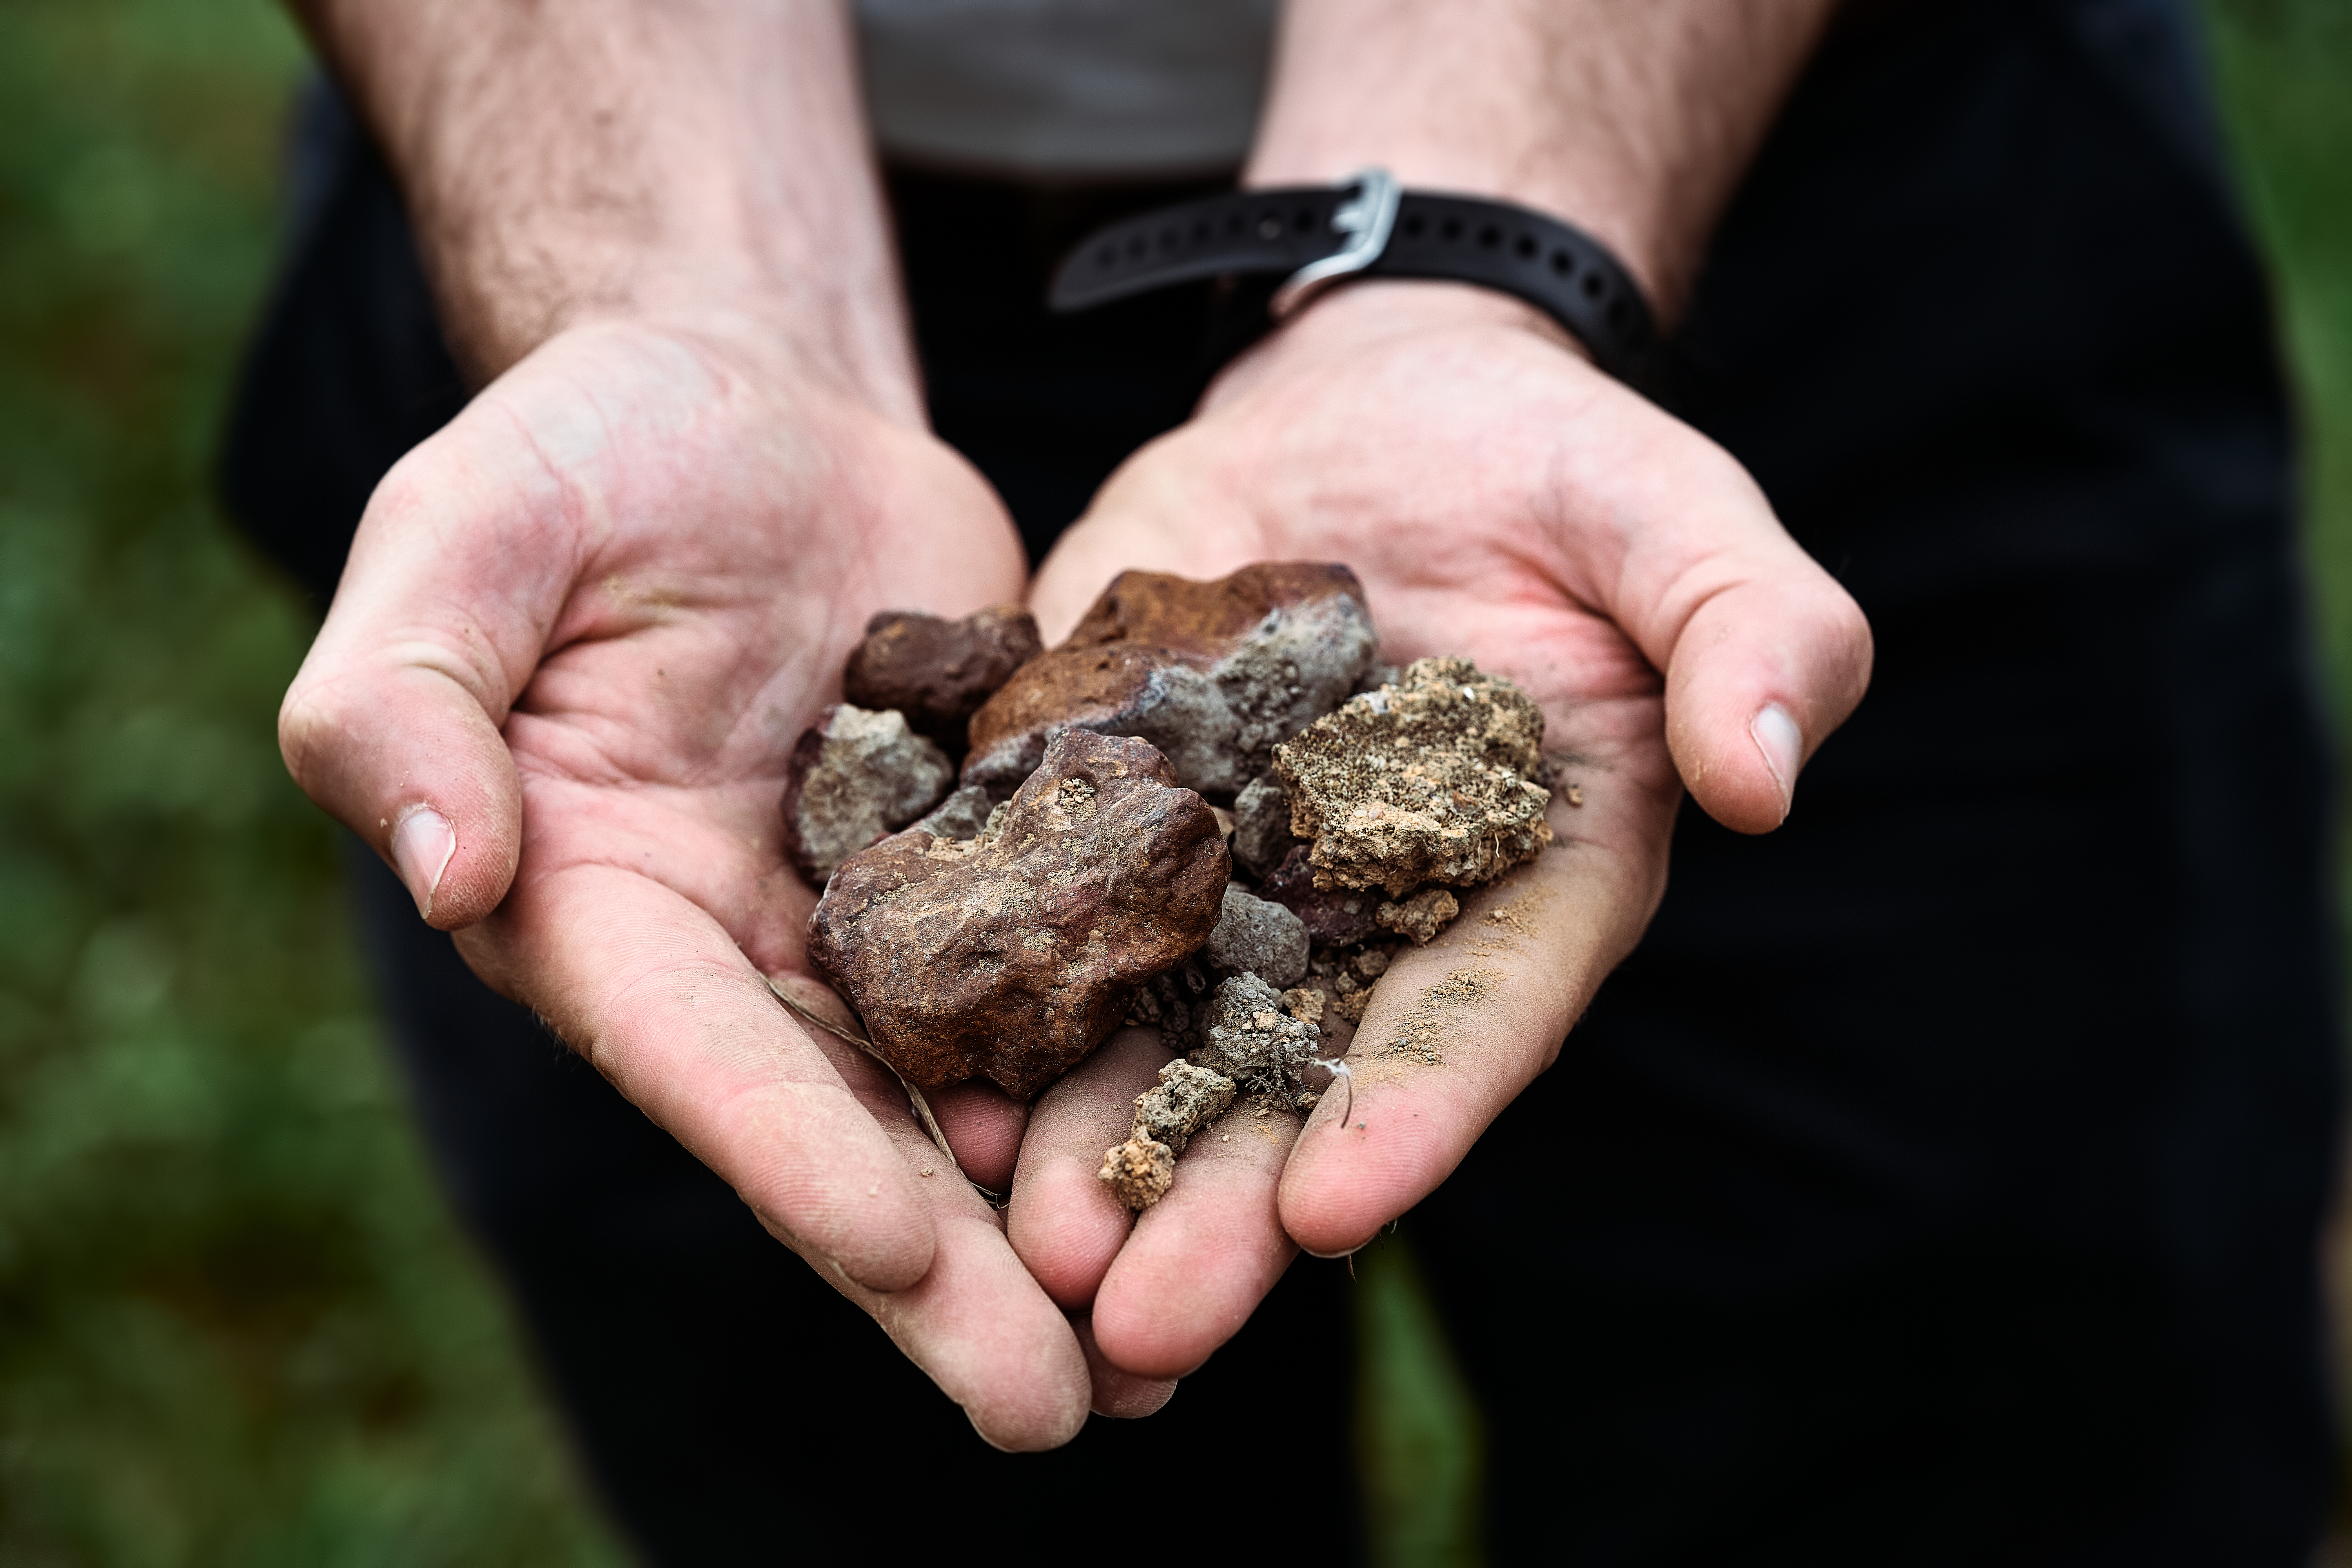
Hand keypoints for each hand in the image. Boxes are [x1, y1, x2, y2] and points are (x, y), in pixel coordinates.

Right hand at [279, 315, 1114, 1446]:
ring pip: (971, 1092)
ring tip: (1174, 1351)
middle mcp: (744, 948)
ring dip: (1062, 1217)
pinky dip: (1133, 1065)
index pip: (698, 1056)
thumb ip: (406, 705)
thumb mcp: (462, 540)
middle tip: (1068, 1410)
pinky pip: (1066, 968)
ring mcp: (877, 912)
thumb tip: (444, 871)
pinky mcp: (992, 847)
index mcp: (601, 907)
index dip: (795, 1158)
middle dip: (949, 1277)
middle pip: (849, 1129)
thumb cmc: (576, 456)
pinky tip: (1227, 1154)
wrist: (745, 402)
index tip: (902, 1262)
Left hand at [1005, 281, 1871, 1378]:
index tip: (1335, 1211)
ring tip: (1020, 1250)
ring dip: (1086, 1147)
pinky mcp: (1109, 793)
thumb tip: (1769, 774)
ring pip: (1151, 1034)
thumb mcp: (1682, 524)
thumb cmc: (1565, 469)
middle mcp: (1361, 913)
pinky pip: (1048, 908)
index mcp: (1516, 884)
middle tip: (1137, 1327)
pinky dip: (993, 995)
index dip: (1408, 1118)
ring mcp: (1225, 865)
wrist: (1388, 400)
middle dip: (1217, 1202)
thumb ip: (1752, 636)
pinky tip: (930, 1085)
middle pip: (1292, 1080)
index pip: (1467, 1020)